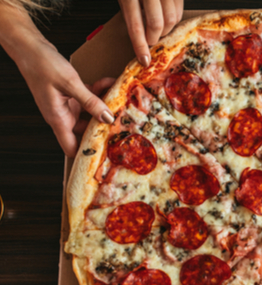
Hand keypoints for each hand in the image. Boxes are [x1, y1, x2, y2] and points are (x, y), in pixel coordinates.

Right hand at [16, 37, 115, 156]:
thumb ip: (90, 102)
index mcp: (58, 118)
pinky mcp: (72, 95)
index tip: (105, 153)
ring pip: (91, 113)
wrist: (30, 46)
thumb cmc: (42, 65)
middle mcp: (63, 115)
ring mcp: (68, 105)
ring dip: (105, 106)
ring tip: (120, 101)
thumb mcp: (70, 84)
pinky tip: (110, 83)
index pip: (71, 147)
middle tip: (123, 125)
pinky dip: (99, 92)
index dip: (86, 153)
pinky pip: (90, 98)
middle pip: (87, 131)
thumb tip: (107, 118)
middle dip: (104, 128)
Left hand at [119, 0, 184, 66]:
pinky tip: (165, 15)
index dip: (140, 46)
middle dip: (154, 38)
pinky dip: (173, 18)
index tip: (144, 60)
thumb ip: (129, 11)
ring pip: (171, 19)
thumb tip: (139, 36)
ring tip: (157, 27)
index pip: (135, 25)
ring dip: (165, 29)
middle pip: (157, 24)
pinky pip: (179, 10)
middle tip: (150, 40)